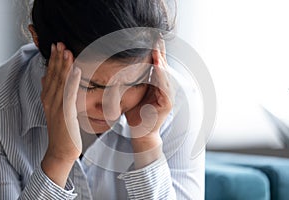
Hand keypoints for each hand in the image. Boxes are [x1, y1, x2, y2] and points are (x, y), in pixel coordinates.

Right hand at [40, 42, 80, 186]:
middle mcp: (50, 100)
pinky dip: (72, 80)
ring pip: (60, 81)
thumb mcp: (54, 110)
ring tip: (66, 51)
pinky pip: (69, 93)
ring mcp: (57, 106)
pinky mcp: (66, 113)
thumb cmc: (62, 130)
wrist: (61, 150)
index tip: (56, 47)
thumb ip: (51, 94)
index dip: (53, 61)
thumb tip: (46, 79)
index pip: (50, 75)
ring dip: (64, 65)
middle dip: (57, 58)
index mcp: (48, 98)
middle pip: (53, 75)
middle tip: (60, 43)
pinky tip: (76, 69)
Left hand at [125, 40, 172, 168]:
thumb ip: (132, 82)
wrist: (139, 133)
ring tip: (156, 48)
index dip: (155, 52)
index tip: (150, 38)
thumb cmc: (135, 114)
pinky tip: (156, 65)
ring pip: (164, 74)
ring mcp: (167, 96)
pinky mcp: (167, 103)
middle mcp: (164, 88)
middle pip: (162, 67)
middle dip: (159, 52)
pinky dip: (160, 75)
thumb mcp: (132, 94)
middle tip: (156, 37)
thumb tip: (120, 68)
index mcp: (156, 85)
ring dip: (160, 61)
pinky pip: (164, 86)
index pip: (156, 65)